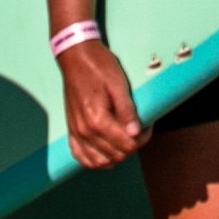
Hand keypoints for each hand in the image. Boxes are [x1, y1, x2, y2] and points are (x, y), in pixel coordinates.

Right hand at [58, 36, 144, 168]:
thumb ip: (126, 109)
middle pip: (115, 155)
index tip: (147, 124)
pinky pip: (81, 156)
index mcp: (98, 119)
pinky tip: (105, 151)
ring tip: (125, 138)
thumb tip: (135, 132)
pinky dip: (95, 159)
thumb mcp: (118, 83)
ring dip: (116, 155)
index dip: (142, 138)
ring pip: (99, 161)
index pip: (126, 144)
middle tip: (139, 129)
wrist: (75, 57)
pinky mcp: (71, 130)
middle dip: (132, 146)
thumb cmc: (98, 66)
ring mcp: (76, 132)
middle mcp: (85, 131)